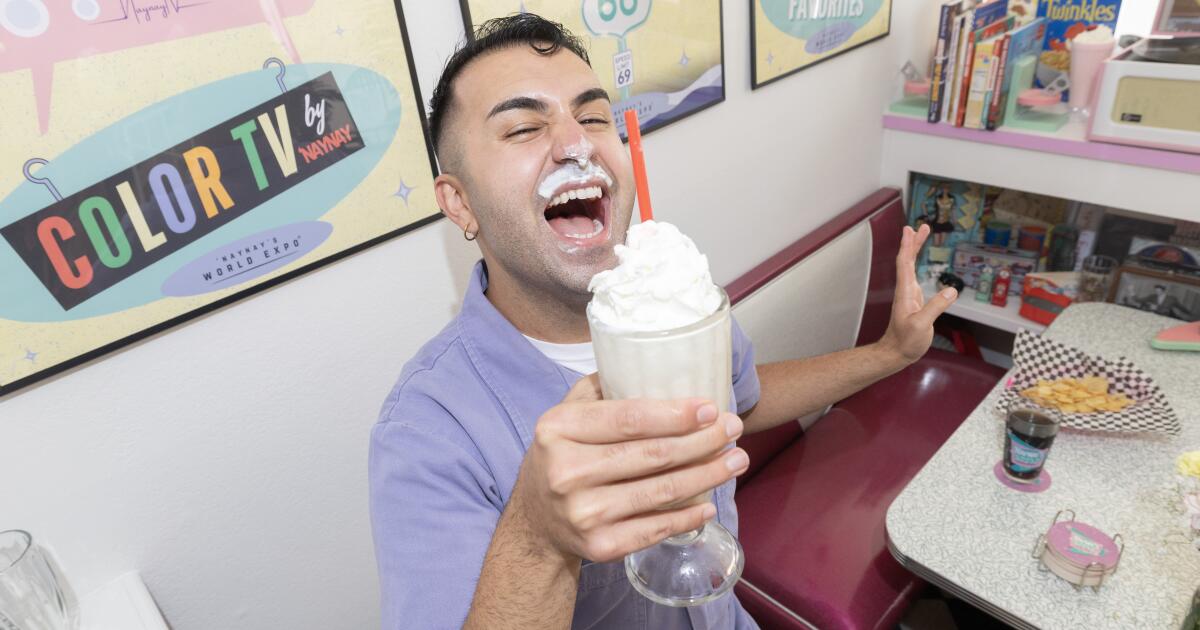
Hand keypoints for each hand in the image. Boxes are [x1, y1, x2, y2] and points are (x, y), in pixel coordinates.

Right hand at [508, 374, 747, 563]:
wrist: (535, 522)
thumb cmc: (560, 458)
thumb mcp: (564, 416)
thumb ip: (598, 390)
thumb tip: (649, 363)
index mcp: (559, 429)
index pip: (627, 419)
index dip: (675, 414)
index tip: (711, 409)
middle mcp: (567, 472)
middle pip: (652, 455)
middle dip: (702, 441)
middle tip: (733, 430)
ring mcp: (584, 513)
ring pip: (660, 492)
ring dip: (706, 476)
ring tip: (735, 461)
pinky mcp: (600, 546)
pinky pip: (654, 529)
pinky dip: (687, 517)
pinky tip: (708, 504)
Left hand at [878, 224, 957, 363]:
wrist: (896, 353)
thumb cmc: (905, 342)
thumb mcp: (922, 325)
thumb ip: (935, 307)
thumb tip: (951, 290)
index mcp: (905, 292)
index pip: (905, 263)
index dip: (907, 246)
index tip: (910, 229)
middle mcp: (906, 290)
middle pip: (907, 260)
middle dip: (914, 242)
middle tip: (922, 226)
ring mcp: (909, 295)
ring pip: (910, 267)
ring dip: (915, 250)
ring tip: (921, 235)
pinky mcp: (914, 301)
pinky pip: (915, 276)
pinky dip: (918, 264)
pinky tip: (920, 261)